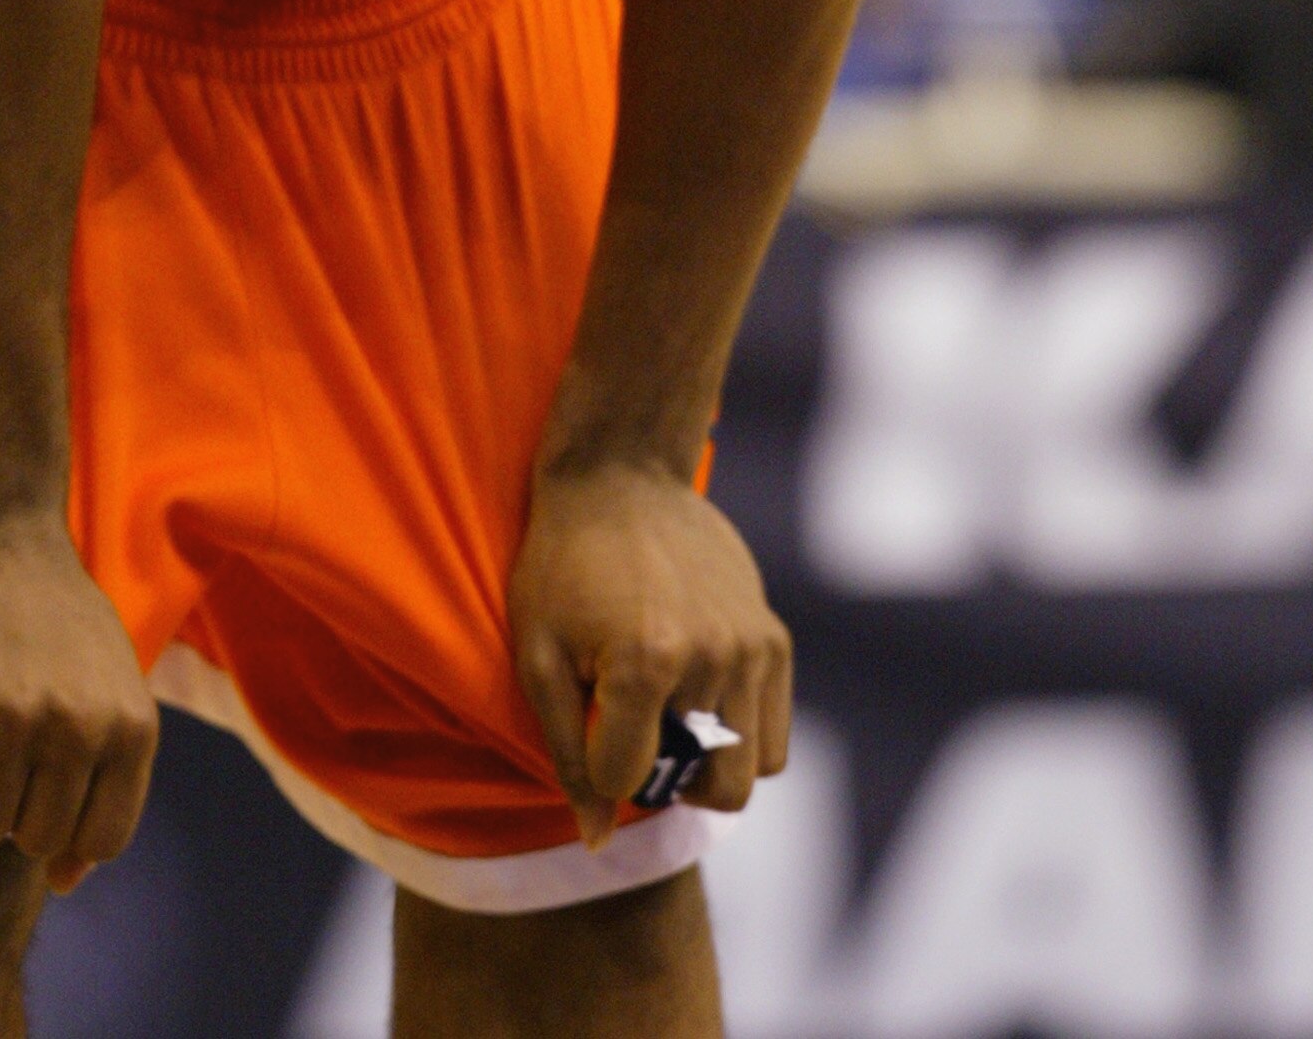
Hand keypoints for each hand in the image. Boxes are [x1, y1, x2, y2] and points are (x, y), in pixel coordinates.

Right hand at [0, 507, 158, 893]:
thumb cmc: (48, 612)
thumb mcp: (104, 683)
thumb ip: (102, 778)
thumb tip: (69, 882)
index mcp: (131, 724)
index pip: (104, 840)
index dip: (69, 830)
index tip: (47, 785)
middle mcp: (80, 729)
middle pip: (37, 839)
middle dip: (16, 802)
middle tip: (10, 732)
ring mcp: (14, 724)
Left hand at [510, 459, 791, 848]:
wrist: (620, 474)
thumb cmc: (562, 565)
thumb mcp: (538, 657)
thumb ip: (568, 756)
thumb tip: (600, 839)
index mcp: (645, 663)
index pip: (629, 782)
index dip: (597, 766)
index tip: (585, 719)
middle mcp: (712, 657)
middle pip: (713, 794)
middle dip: (668, 783)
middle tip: (633, 733)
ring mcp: (752, 646)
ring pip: (753, 773)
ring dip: (708, 765)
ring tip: (667, 716)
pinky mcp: (774, 636)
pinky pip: (773, 735)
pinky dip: (739, 736)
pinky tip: (697, 693)